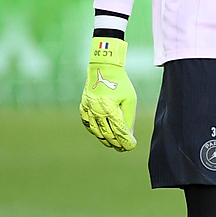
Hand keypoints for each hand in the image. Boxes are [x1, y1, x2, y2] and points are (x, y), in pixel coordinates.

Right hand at [79, 36, 138, 150]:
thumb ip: (129, 117)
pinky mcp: (83, 106)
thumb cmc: (120, 82)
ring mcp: (89, 109)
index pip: (120, 132)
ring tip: (113, 145)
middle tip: (124, 148)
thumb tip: (129, 134)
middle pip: (108, 134)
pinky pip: (87, 123)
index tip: (132, 147)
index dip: (126, 142)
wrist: (103, 67)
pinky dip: (94, 130)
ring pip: (96, 131)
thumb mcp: (130, 99)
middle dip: (117, 144)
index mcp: (111, 109)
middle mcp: (98, 111)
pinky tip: (100, 134)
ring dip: (105, 140)